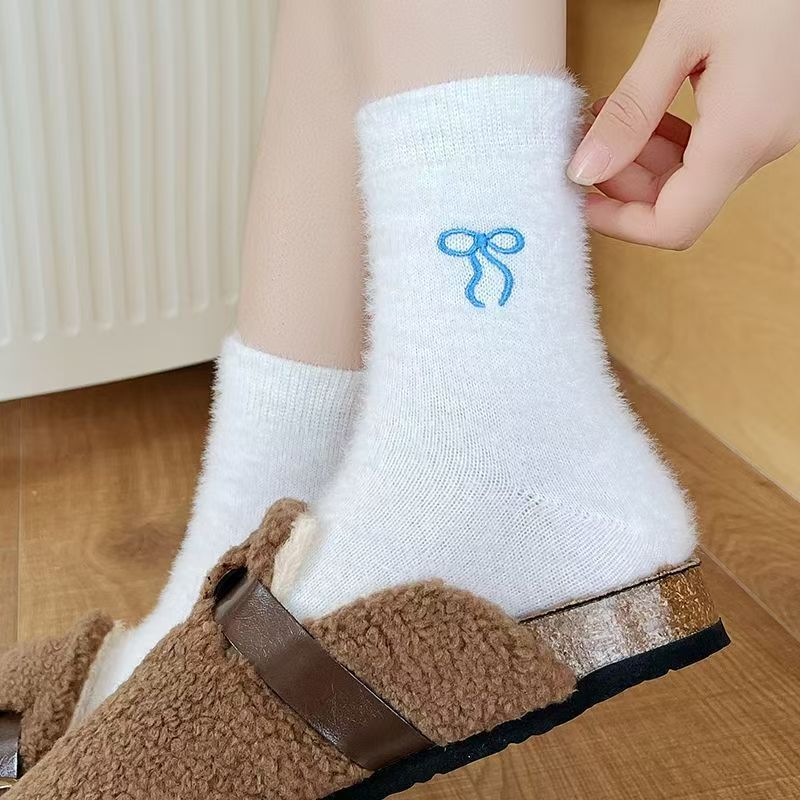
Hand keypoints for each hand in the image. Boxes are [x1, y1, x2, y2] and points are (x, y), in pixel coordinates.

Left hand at [567, 0, 799, 249]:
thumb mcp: (679, 35)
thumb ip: (630, 111)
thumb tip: (585, 170)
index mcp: (741, 136)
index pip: (673, 225)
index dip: (619, 223)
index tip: (580, 197)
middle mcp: (763, 145)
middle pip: (678, 203)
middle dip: (622, 182)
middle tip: (587, 140)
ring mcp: (771, 131)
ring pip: (692, 177)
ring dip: (641, 157)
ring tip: (607, 115)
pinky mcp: (770, 114)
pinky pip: (712, 149)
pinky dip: (670, 140)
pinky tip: (644, 108)